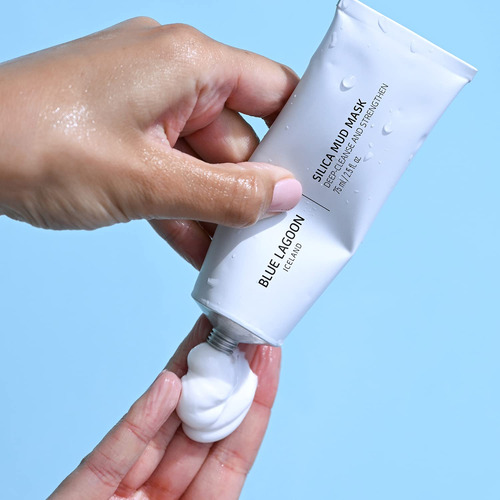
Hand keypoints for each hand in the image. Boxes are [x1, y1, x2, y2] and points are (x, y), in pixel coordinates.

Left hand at [0, 18, 300, 266]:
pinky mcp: (126, 137)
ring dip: (216, 210)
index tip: (323, 173)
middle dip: (252, 192)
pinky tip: (199, 252)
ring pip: (204, 165)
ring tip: (239, 257)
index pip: (272, 91)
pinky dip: (183, 210)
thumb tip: (285, 196)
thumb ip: (224, 194)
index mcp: (188, 65)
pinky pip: (171, 174)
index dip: (302, 131)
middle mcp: (173, 79)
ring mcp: (147, 110)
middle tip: (276, 238)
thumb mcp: (148, 181)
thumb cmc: (40, 145)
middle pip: (238, 140)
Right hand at [49, 315, 280, 499]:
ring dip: (187, 378)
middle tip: (240, 330)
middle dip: (223, 377)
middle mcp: (164, 496)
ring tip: (212, 335)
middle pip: (200, 427)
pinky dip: (142, 418)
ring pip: (161, 425)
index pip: (234, 452)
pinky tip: (168, 382)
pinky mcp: (83, 494)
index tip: (269, 360)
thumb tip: (232, 461)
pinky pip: (116, 452)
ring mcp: (124, 492)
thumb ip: (215, 496)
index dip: (255, 404)